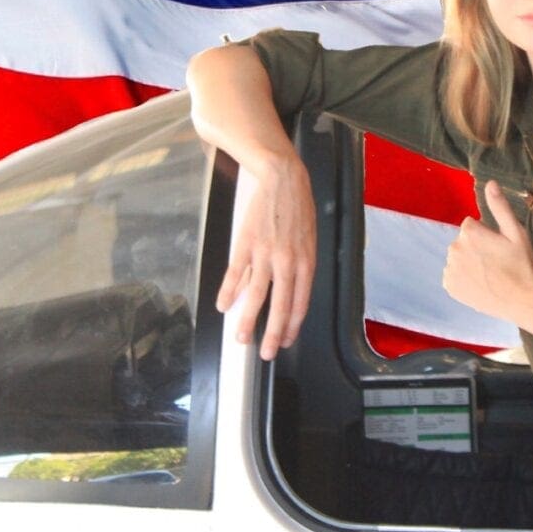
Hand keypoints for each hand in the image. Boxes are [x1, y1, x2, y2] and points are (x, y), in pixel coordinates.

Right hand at [215, 149, 316, 360]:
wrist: (282, 179)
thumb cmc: (298, 209)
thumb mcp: (308, 239)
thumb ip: (300, 267)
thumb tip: (288, 293)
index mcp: (306, 262)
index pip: (300, 303)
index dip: (292, 325)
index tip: (285, 341)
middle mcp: (287, 262)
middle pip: (279, 305)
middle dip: (272, 333)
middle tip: (266, 353)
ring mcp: (265, 254)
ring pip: (255, 295)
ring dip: (246, 320)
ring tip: (240, 337)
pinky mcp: (246, 244)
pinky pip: (236, 274)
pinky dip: (229, 292)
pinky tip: (224, 306)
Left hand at [442, 180, 532, 320]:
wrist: (523, 299)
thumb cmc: (522, 263)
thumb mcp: (515, 231)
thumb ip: (499, 206)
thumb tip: (490, 183)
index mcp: (468, 232)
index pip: (471, 225)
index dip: (487, 235)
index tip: (500, 248)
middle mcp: (454, 249)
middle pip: (463, 242)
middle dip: (476, 248)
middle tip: (497, 262)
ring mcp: (450, 270)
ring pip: (458, 259)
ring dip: (469, 263)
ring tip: (490, 275)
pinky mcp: (450, 287)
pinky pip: (453, 276)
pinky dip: (464, 279)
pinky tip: (481, 284)